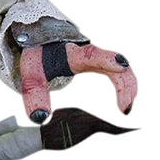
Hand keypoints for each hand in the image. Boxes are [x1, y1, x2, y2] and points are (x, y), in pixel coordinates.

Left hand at [19, 42, 136, 122]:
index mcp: (70, 53)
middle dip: (125, 83)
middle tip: (124, 109)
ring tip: (125, 108)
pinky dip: (125, 85)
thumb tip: (39, 118)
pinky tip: (124, 101)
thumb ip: (33, 94)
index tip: (121, 65)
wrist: (39, 42)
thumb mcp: (31, 75)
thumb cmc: (37, 57)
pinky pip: (118, 72)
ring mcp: (96, 56)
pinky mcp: (100, 62)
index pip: (90, 54)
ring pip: (121, 67)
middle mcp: (87, 52)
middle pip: (116, 61)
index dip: (107, 59)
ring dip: (128, 86)